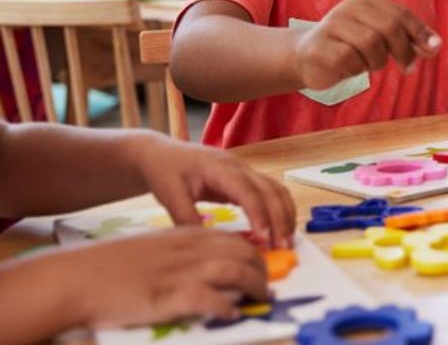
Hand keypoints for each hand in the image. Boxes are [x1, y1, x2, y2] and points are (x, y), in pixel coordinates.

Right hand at [65, 228, 267, 327]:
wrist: (76, 278)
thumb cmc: (108, 267)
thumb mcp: (150, 249)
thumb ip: (177, 252)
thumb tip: (201, 266)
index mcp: (182, 236)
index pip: (232, 237)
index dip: (253, 251)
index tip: (261, 264)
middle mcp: (187, 250)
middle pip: (242, 251)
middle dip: (262, 268)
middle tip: (268, 284)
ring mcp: (179, 272)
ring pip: (235, 271)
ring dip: (255, 286)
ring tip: (262, 298)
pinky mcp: (168, 296)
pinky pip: (210, 300)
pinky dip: (227, 307)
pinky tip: (233, 314)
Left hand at [129, 132, 295, 248]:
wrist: (162, 153)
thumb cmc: (165, 172)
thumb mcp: (170, 196)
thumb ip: (187, 218)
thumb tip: (208, 244)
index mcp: (219, 168)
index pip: (247, 190)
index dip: (259, 214)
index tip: (264, 239)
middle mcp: (239, 167)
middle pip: (270, 190)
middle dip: (280, 218)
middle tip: (283, 247)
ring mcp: (246, 171)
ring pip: (277, 189)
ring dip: (285, 214)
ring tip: (286, 241)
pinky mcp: (246, 179)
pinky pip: (271, 192)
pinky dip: (280, 210)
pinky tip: (279, 229)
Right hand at [293, 0, 440, 89]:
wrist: (305, 58)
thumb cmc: (350, 48)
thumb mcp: (380, 39)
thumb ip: (407, 39)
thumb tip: (436, 45)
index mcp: (365, 2)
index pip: (401, 14)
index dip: (420, 32)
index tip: (433, 50)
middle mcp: (349, 9)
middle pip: (389, 27)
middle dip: (404, 50)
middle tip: (408, 68)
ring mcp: (332, 26)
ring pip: (371, 43)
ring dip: (377, 61)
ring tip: (370, 65)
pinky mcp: (319, 46)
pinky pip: (350, 59)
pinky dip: (357, 69)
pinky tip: (352, 69)